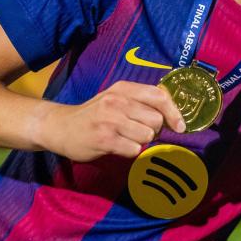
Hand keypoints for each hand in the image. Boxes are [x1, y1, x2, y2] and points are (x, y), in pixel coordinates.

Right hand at [33, 81, 185, 161]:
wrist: (60, 126)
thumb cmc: (95, 114)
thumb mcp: (116, 98)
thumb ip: (141, 100)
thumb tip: (173, 113)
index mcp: (123, 88)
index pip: (160, 96)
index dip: (174, 113)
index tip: (180, 127)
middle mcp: (117, 101)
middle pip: (157, 121)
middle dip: (153, 130)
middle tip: (136, 131)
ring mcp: (110, 120)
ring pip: (147, 136)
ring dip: (140, 141)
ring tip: (124, 138)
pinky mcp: (104, 139)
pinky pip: (134, 150)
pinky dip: (129, 151)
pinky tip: (116, 146)